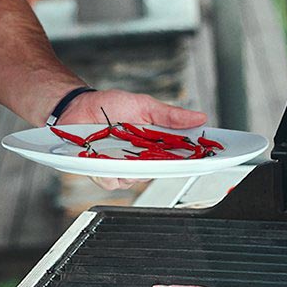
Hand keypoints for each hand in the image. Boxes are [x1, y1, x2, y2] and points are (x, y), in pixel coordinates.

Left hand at [58, 89, 207, 191]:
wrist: (78, 107)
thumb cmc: (110, 106)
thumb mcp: (144, 105)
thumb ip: (170, 115)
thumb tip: (199, 117)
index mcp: (155, 144)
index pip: (180, 157)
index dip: (194, 160)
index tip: (208, 158)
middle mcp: (141, 159)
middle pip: (159, 172)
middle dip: (161, 164)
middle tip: (155, 151)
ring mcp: (122, 167)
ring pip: (135, 180)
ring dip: (130, 167)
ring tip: (121, 148)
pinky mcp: (102, 172)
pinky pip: (111, 181)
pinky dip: (108, 171)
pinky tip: (103, 157)